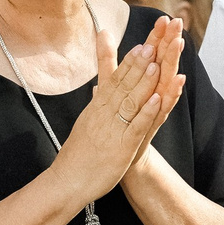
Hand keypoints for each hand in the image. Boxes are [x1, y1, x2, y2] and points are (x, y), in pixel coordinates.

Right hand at [53, 13, 182, 202]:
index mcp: (96, 108)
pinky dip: (146, 112)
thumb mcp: (87, 121)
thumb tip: (98, 84)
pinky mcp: (120, 148)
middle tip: (152, 43)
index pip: (114, 80)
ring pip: (129, 101)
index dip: (129, 62)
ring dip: (143, 82)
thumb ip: (96, 101)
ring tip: (156, 63)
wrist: (67, 181)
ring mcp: (112, 130)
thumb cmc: (79, 153)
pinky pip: (134, 127)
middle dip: (139, 64)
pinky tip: (156, 99)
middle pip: (123, 85)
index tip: (141, 44)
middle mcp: (103, 115)